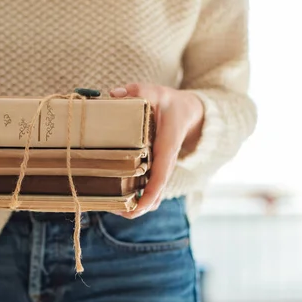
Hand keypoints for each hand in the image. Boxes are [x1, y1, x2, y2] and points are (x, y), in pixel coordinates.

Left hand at [110, 83, 204, 218]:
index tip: (138, 208)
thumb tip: (115, 94)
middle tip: (116, 210)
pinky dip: (137, 197)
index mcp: (167, 147)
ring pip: (153, 195)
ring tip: (113, 208)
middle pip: (156, 194)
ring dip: (136, 206)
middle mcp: (166, 162)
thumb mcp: (156, 92)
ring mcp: (162, 168)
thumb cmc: (170, 103)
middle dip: (139, 207)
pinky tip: (118, 200)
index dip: (150, 194)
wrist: (188, 111)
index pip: (161, 176)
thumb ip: (138, 91)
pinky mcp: (156, 169)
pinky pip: (149, 188)